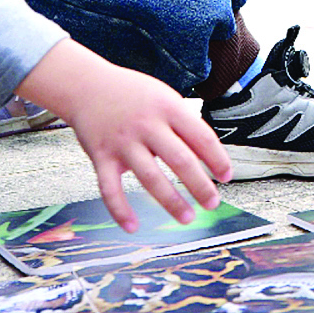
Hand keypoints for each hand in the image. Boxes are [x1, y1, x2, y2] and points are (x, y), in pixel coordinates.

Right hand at [16, 40, 231, 229]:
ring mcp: (122, 142)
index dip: (218, 159)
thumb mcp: (163, 97)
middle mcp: (146, 125)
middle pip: (181, 160)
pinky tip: (133, 226)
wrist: (87, 86)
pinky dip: (121, 210)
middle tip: (212, 203)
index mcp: (168, 108)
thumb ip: (183, 123)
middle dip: (201, 186)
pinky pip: (110, 188)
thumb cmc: (131, 95)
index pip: (201, 136)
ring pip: (151, 178)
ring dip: (172, 202)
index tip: (226, 176)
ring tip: (187, 217)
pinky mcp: (101, 156)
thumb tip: (207, 156)